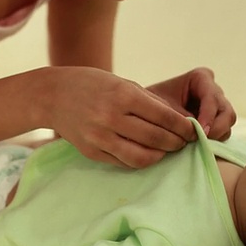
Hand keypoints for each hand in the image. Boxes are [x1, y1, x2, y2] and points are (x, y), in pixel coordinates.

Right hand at [41, 67, 195, 167]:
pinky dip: (140, 160)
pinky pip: (123, 162)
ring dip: (160, 156)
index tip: (193, 131)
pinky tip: (147, 154)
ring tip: (167, 151)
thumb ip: (149, 102)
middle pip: (156, 138)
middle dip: (176, 143)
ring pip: (141, 157)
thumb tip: (178, 121)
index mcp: (123, 95)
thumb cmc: (92, 84)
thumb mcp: (122, 82)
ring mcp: (100, 137)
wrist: (52, 95)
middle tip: (184, 142)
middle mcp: (111, 117)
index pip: (164, 117)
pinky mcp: (91, 152)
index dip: (184, 127)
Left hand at [146, 67, 235, 140]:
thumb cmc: (151, 105)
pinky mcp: (216, 124)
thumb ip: (180, 117)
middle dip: (216, 128)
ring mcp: (217, 109)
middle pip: (226, 112)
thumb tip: (196, 133)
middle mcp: (214, 92)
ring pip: (227, 125)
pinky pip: (222, 135)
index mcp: (201, 78)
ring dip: (214, 137)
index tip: (200, 132)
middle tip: (201, 141)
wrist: (145, 115)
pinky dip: (212, 142)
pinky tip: (198, 147)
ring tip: (197, 145)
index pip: (212, 98)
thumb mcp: (162, 108)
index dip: (208, 116)